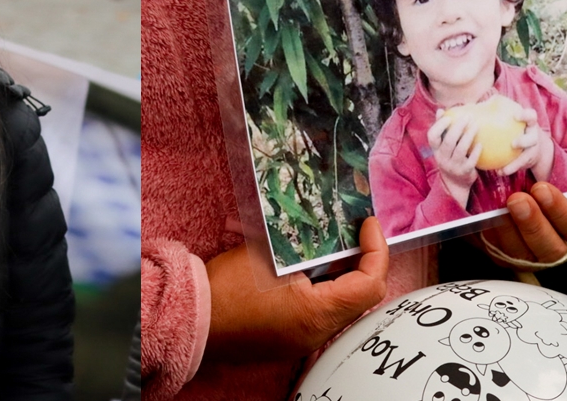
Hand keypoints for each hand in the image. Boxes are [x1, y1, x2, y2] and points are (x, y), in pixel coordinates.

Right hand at [203, 217, 388, 362]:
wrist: (190, 320)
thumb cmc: (227, 286)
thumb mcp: (271, 253)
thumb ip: (308, 244)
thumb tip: (333, 229)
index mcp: (317, 313)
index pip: (370, 283)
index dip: (376, 249)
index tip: (368, 224)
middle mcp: (316, 334)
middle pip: (360, 297)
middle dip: (362, 261)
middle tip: (353, 232)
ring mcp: (303, 342)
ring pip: (340, 306)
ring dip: (341, 275)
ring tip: (328, 246)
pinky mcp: (288, 341)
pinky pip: (318, 313)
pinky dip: (321, 289)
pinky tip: (305, 268)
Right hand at [428, 110, 481, 206]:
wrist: (455, 183)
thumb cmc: (449, 158)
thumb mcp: (442, 146)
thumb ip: (441, 129)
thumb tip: (441, 110)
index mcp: (436, 150)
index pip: (432, 136)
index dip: (439, 126)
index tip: (449, 117)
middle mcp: (442, 158)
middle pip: (448, 141)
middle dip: (458, 128)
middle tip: (468, 117)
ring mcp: (453, 166)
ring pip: (460, 150)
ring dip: (468, 136)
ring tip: (476, 125)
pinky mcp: (465, 172)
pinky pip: (470, 161)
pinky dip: (475, 152)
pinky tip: (481, 144)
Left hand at [480, 182, 566, 266]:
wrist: (519, 196)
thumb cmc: (538, 185)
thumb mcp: (547, 178)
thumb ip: (543, 174)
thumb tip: (527, 165)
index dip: (559, 209)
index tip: (541, 188)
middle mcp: (556, 247)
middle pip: (550, 248)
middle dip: (533, 224)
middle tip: (517, 200)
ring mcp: (530, 257)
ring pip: (520, 254)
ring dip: (507, 231)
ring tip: (498, 210)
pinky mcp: (505, 258)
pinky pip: (495, 252)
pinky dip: (488, 236)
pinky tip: (482, 220)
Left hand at [498, 108, 554, 179]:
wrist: (533, 146)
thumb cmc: (514, 128)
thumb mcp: (510, 120)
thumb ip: (495, 112)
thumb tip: (470, 105)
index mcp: (529, 123)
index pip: (531, 116)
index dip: (526, 115)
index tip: (516, 115)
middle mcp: (533, 135)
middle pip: (533, 138)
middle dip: (525, 141)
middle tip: (514, 143)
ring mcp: (532, 149)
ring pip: (527, 156)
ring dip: (516, 162)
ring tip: (504, 169)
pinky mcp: (529, 160)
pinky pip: (519, 166)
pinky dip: (510, 169)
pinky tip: (499, 172)